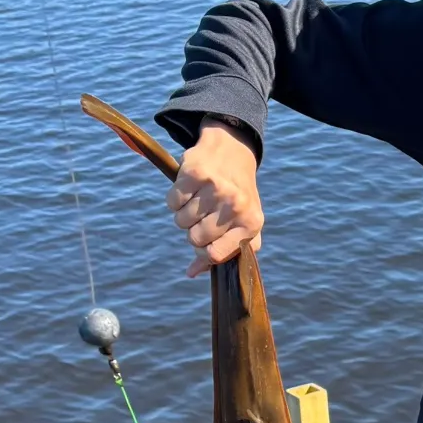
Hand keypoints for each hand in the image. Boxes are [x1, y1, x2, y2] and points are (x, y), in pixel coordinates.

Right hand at [167, 118, 263, 277]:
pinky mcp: (195, 172)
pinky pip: (172, 202)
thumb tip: (192, 272)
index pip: (215, 255)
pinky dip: (175, 200)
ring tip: (196, 203)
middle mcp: (235, 206)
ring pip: (181, 221)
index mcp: (251, 224)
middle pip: (195, 239)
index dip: (202, 253)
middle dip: (193, 232)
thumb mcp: (243, 226)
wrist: (232, 150)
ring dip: (183, 215)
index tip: (203, 244)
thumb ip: (223, 252)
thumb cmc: (237, 197)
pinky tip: (188, 191)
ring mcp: (215, 188)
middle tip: (201, 218)